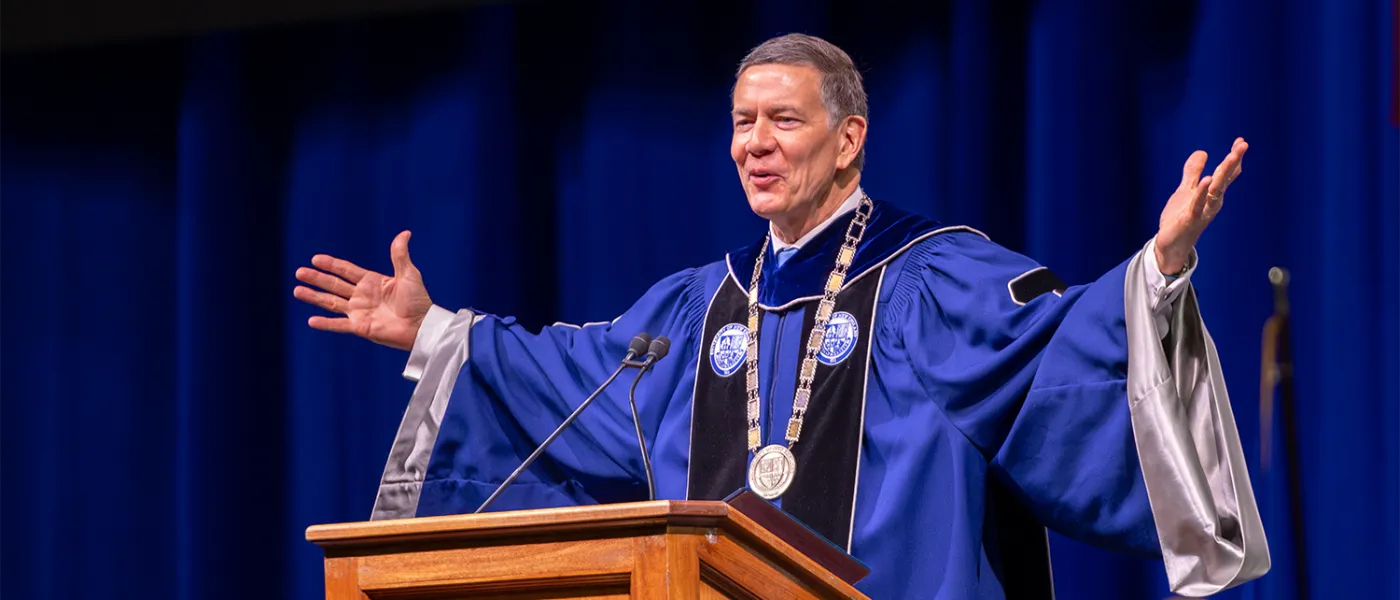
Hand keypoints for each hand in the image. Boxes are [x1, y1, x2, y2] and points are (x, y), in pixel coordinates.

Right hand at [293, 230, 432, 350]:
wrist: (422, 325)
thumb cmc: (418, 301)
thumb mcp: (409, 274)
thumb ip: (400, 255)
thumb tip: (405, 233)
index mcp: (372, 282)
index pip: (346, 270)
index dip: (331, 264)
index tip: (315, 259)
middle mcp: (362, 296)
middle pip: (334, 285)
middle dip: (317, 278)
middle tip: (299, 272)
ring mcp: (359, 312)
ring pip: (331, 303)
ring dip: (314, 297)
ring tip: (297, 290)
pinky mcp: (360, 327)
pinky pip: (339, 325)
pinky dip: (325, 324)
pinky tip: (311, 320)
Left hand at [1154, 137, 1246, 273]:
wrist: (1170, 245)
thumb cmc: (1180, 218)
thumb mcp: (1185, 191)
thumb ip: (1193, 173)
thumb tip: (1202, 152)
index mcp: (1212, 194)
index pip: (1226, 174)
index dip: (1234, 158)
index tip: (1241, 141)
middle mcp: (1212, 202)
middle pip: (1224, 179)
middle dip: (1233, 162)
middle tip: (1243, 146)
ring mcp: (1203, 211)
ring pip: (1216, 190)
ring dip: (1223, 173)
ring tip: (1231, 157)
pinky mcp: (1190, 219)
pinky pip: (1198, 204)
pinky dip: (1202, 192)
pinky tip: (1206, 180)